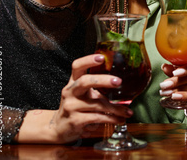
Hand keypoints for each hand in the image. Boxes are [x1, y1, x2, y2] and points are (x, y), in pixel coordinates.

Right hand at [15, 54, 132, 143]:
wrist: (59, 128)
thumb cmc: (76, 107)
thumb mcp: (82, 94)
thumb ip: (96, 87)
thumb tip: (122, 83)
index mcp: (73, 82)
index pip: (77, 66)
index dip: (88, 60)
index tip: (102, 57)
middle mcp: (70, 92)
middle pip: (85, 81)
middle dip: (103, 80)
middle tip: (118, 81)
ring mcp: (71, 107)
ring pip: (97, 104)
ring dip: (116, 108)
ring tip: (127, 112)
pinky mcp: (75, 121)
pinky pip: (98, 118)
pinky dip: (111, 119)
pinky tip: (119, 119)